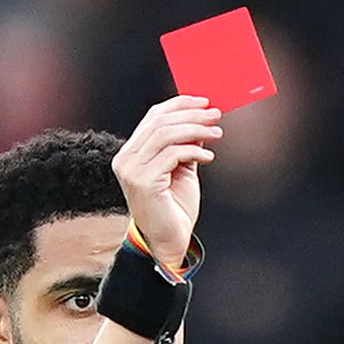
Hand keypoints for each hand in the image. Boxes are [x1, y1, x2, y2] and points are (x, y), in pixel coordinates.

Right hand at [114, 95, 221, 264]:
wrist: (168, 241)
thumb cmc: (175, 208)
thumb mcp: (182, 171)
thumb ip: (185, 146)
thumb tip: (201, 121)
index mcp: (132, 153)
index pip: (153, 117)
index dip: (179, 105)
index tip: (204, 102)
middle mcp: (126, 158)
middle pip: (160, 122)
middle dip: (191, 115)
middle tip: (216, 115)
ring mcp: (131, 170)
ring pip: (165, 135)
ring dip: (195, 130)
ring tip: (217, 133)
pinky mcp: (143, 181)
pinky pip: (172, 154)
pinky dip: (193, 151)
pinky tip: (209, 157)